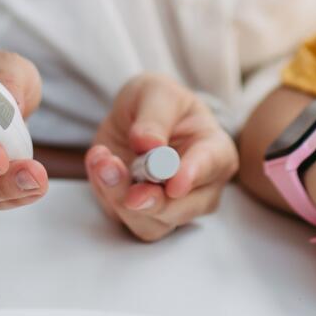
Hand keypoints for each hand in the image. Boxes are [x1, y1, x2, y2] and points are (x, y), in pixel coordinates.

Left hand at [84, 74, 238, 241]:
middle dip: (153, 201)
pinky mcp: (141, 215)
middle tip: (127, 186)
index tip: (174, 183)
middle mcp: (200, 187)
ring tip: (104, 162)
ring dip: (121, 197)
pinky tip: (100, 165)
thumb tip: (148, 144)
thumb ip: (155, 116)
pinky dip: (107, 194)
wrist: (134, 117)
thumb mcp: (156, 92)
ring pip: (152, 223)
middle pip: (183, 209)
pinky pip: (124, 218)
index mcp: (215, 150)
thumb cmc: (158, 102)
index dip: (193, 176)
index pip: (211, 166)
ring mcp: (171, 207)